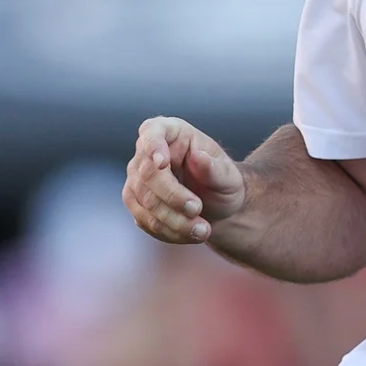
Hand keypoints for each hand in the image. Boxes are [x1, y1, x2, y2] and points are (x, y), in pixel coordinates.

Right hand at [124, 117, 244, 243]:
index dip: (153, 146)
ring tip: (203, 230)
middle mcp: (147, 153)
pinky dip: (169, 231)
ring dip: (173, 220)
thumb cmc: (223, 184)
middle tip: (198, 209)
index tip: (162, 163)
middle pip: (147, 174)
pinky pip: (145, 220)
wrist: (217, 208)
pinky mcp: (135, 203)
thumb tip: (198, 158)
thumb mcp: (230, 176)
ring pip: (144, 202)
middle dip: (172, 197)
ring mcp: (137, 179)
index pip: (152, 131)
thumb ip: (216, 169)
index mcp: (172, 133)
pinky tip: (191, 234)